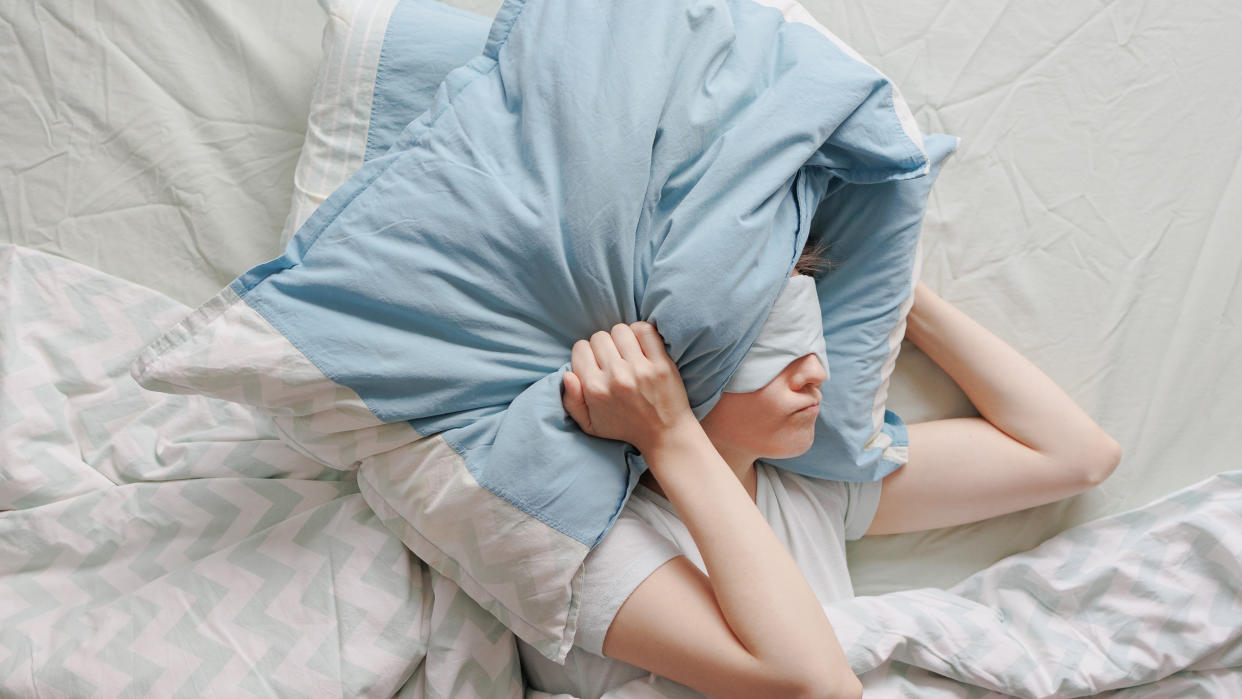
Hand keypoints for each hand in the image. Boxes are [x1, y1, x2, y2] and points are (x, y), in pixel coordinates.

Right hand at [562, 322, 695, 453]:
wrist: (664, 434)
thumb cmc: (624, 428)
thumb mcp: (589, 425)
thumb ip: (571, 401)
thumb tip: (568, 375)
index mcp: (595, 389)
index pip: (580, 348)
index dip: (586, 354)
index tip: (596, 363)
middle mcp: (616, 377)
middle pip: (599, 337)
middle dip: (603, 346)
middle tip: (613, 359)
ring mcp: (639, 369)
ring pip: (620, 331)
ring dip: (622, 339)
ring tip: (627, 353)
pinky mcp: (661, 364)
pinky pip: (645, 331)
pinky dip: (641, 332)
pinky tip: (641, 346)